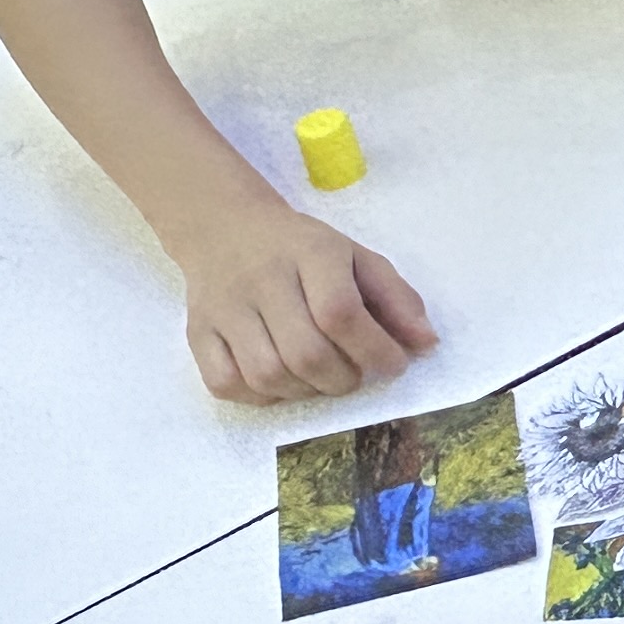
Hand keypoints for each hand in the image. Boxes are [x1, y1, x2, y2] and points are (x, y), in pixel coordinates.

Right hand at [163, 192, 435, 400]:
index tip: (393, 365)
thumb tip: (426, 345)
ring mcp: (224, 308)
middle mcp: (262, 279)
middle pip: (305, 352)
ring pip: (267, 375)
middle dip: (343, 379)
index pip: (341, 311)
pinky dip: (261, 396)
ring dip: (305, 391)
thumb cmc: (301, 250)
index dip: (375, 349)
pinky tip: (282, 380)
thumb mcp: (356, 257)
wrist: (225, 228)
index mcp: (309, 252)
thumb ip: (396, 298)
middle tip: (355, 375)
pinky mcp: (198, 332)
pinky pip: (226, 383)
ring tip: (321, 377)